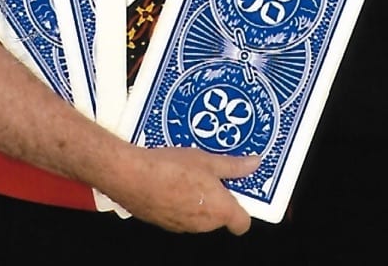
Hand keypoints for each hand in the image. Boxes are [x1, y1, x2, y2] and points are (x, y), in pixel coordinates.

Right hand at [105, 145, 259, 233]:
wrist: (132, 177)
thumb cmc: (171, 168)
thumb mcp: (207, 160)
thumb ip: (233, 165)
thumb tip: (254, 164)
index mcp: (219, 210)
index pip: (242, 223)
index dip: (244, 208)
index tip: (241, 189)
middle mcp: (203, 224)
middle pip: (221, 216)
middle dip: (220, 197)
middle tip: (215, 173)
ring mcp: (183, 226)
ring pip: (201, 215)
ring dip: (200, 198)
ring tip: (193, 171)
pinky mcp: (165, 223)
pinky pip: (181, 214)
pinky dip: (181, 201)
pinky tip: (173, 179)